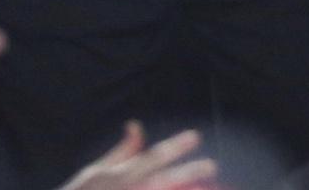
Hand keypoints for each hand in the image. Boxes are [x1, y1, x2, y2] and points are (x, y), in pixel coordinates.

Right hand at [57, 122, 217, 189]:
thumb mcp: (96, 170)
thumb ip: (123, 150)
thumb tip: (136, 124)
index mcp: (119, 174)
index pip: (152, 156)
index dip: (176, 146)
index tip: (195, 136)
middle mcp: (128, 188)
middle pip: (164, 179)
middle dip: (189, 171)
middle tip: (212, 165)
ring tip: (210, 188)